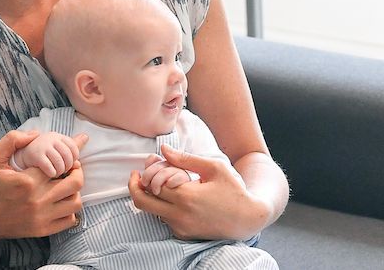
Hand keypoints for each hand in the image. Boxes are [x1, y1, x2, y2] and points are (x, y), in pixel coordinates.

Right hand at [0, 130, 85, 241]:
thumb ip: (12, 140)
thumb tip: (36, 133)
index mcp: (28, 181)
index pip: (60, 164)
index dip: (67, 157)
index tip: (67, 155)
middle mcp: (38, 200)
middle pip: (75, 183)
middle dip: (77, 171)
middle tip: (70, 168)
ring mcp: (42, 217)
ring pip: (76, 202)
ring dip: (74, 191)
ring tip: (65, 184)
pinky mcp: (43, 230)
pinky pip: (70, 220)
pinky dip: (70, 210)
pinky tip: (60, 202)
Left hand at [129, 144, 271, 240]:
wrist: (249, 218)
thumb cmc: (233, 189)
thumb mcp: (214, 168)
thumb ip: (186, 159)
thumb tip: (163, 149)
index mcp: (186, 196)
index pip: (151, 184)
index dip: (146, 172)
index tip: (148, 163)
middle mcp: (180, 215)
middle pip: (142, 202)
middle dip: (134, 187)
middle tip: (136, 177)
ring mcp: (181, 227)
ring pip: (151, 211)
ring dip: (150, 197)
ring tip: (159, 183)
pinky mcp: (184, 234)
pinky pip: (164, 220)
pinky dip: (162, 207)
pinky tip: (172, 196)